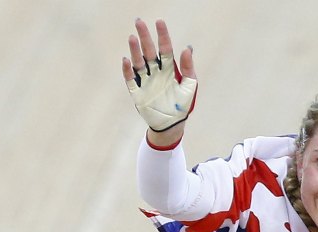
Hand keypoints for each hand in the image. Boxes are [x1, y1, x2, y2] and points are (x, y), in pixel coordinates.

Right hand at [123, 19, 196, 135]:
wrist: (172, 124)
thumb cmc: (182, 105)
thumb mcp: (190, 85)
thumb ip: (189, 68)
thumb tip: (187, 48)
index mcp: (169, 69)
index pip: (164, 48)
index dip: (162, 35)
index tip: (159, 22)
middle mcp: (156, 72)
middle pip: (149, 51)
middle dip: (144, 37)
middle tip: (139, 21)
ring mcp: (145, 81)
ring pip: (138, 62)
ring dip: (135, 50)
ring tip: (133, 37)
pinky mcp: (137, 92)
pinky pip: (130, 79)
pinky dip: (128, 70)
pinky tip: (127, 60)